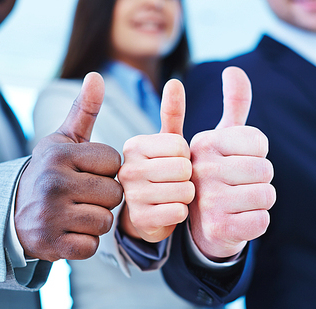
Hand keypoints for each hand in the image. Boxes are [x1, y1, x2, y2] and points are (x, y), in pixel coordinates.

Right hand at [15, 72, 122, 261]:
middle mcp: (53, 183)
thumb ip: (84, 110)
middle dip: (104, 196)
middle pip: (114, 193)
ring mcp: (50, 215)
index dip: (106, 169)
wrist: (12, 211)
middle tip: (83, 195)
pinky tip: (69, 231)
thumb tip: (96, 76)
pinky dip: (85, 242)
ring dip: (96, 220)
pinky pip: (92, 246)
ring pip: (106, 221)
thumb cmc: (50, 172)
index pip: (114, 161)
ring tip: (76, 212)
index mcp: (59, 154)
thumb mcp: (62, 140)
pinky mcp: (50, 244)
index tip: (87, 172)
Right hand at [118, 79, 194, 241]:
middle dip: (188, 177)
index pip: (181, 145)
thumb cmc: (160, 172)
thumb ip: (172, 112)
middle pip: (184, 168)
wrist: (144, 214)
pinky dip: (181, 213)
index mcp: (134, 145)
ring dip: (186, 196)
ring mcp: (130, 195)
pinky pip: (179, 212)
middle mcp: (127, 168)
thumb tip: (174, 81)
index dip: (186, 156)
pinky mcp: (138, 219)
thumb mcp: (166, 142)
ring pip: (184, 191)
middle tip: (174, 181)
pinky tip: (168, 211)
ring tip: (171, 196)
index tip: (174, 162)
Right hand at [188, 66, 275, 260]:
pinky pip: (262, 221)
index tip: (237, 161)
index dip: (257, 154)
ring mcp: (206, 201)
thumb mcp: (218, 138)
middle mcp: (198, 169)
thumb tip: (234, 70)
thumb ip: (232, 104)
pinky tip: (236, 220)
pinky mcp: (217, 229)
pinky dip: (256, 222)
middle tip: (237, 185)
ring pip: (267, 196)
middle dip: (259, 179)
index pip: (259, 143)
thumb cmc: (212, 174)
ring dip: (258, 201)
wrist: (194, 222)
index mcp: (201, 143)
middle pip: (266, 170)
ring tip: (236, 202)